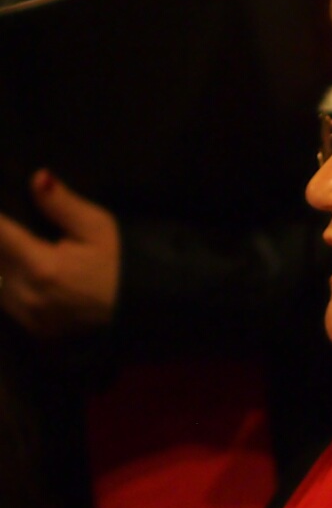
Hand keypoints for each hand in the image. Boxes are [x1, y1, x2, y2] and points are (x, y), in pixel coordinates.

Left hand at [0, 171, 120, 336]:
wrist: (141, 310)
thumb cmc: (123, 263)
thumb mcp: (99, 227)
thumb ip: (61, 204)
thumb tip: (37, 178)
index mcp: (41, 266)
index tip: (0, 209)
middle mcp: (26, 294)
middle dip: (1, 240)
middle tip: (17, 236)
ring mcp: (28, 316)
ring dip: (2, 262)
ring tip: (21, 250)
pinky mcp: (33, 329)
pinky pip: (6, 301)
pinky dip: (8, 284)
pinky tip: (24, 274)